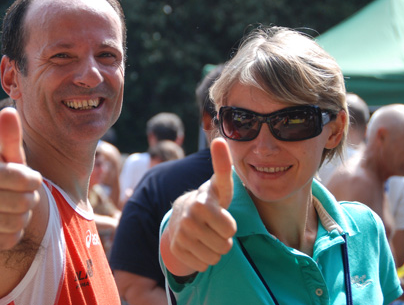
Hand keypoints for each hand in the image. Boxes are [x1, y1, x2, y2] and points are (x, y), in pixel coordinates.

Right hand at [0, 107, 42, 250]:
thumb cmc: (1, 175)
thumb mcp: (7, 157)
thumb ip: (10, 136)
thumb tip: (8, 110)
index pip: (29, 180)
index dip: (33, 180)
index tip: (24, 178)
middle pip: (27, 202)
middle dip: (28, 198)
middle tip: (16, 194)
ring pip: (21, 222)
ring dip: (22, 215)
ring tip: (9, 207)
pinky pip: (13, 239)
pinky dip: (14, 232)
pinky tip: (3, 222)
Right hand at [161, 137, 236, 274]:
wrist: (182, 215)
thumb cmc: (210, 200)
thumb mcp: (220, 186)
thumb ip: (223, 166)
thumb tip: (219, 139)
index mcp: (202, 203)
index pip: (227, 224)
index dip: (227, 216)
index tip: (217, 170)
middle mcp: (189, 218)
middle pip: (226, 244)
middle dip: (225, 239)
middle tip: (216, 227)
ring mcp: (180, 234)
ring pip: (215, 257)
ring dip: (216, 249)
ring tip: (209, 235)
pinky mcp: (175, 249)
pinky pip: (203, 265)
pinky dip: (205, 258)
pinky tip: (199, 244)